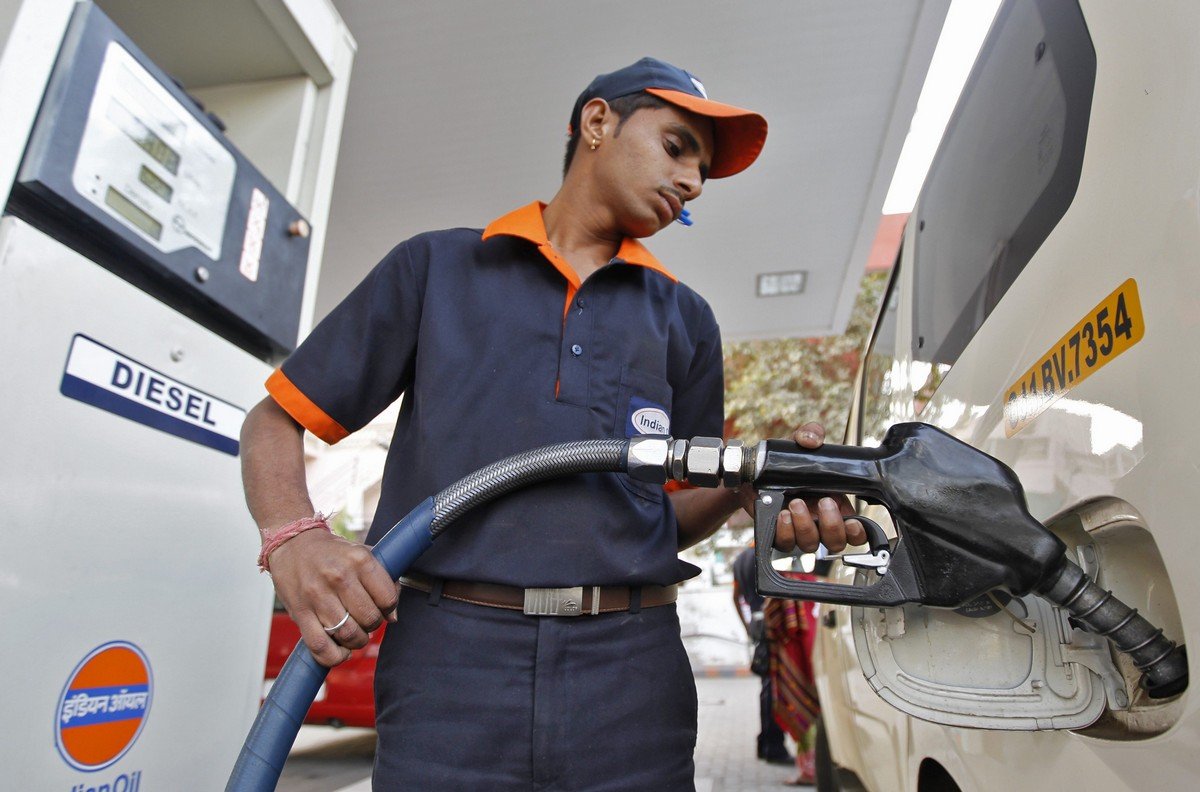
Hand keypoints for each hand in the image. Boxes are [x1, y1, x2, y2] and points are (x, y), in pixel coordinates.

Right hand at [267, 527, 398, 667]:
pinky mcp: (300, 612)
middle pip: (369, 619)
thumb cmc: (331, 552)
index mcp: (359, 559)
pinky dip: (335, 656)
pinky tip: (340, 650)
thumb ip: (383, 581)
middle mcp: (339, 577)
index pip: (388, 598)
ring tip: (354, 633)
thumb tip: (393, 617)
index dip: (389, 608)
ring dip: (356, 641)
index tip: (382, 607)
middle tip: (365, 620)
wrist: (292, 544)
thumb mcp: (362, 554)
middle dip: (372, 625)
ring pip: (348, 635)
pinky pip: (321, 647)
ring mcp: (317, 596)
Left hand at [737, 421, 866, 552]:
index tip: (852, 522)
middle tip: (822, 501)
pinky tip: (781, 515)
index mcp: (835, 506)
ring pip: (810, 544)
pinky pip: (785, 543)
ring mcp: (799, 530)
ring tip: (794, 504)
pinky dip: (785, 531)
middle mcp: (819, 522)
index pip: (856, 531)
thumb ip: (810, 434)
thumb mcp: (798, 444)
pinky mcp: (779, 534)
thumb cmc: (783, 461)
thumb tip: (812, 439)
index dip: (858, 532)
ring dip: (805, 526)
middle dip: (832, 525)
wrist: (753, 471)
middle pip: (835, 542)